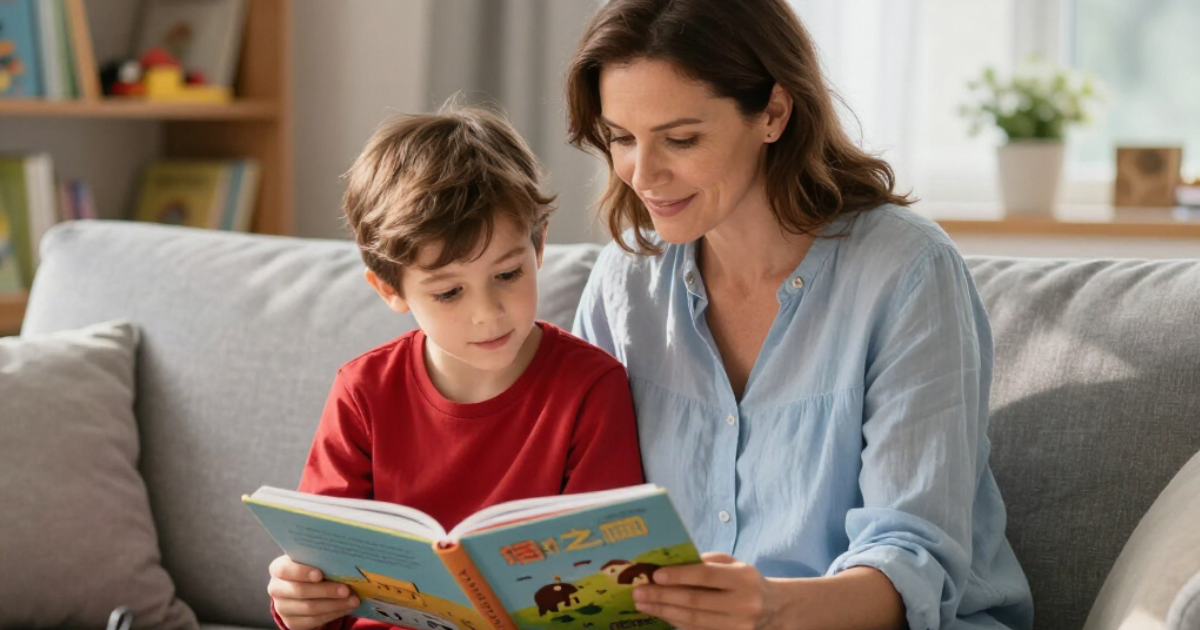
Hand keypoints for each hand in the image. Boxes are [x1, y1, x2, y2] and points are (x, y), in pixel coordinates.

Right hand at [267, 554, 358, 629]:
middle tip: (346, 590)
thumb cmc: (310, 568)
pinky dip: (333, 614)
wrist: (301, 588)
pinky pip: (313, 621)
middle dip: (326, 591)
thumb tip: (344, 559)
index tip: (320, 574)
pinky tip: (346, 608)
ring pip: (309, 608)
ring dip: (334, 605)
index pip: (284, 570)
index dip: (302, 572)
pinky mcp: (292, 622)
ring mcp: (282, 607)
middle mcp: (276, 589)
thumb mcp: (310, 560)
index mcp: (278, 569)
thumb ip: (320, 558)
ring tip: (353, 600)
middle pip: (300, 591)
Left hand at [632, 552, 783, 629]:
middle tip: (639, 592)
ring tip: (643, 604)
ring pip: (693, 620)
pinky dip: (675, 623)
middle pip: (696, 601)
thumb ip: (706, 562)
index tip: (655, 574)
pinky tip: (660, 614)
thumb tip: (670, 564)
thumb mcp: (733, 564)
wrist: (774, 609)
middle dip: (663, 596)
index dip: (680, 576)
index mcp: (744, 578)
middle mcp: (744, 604)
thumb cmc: (745, 581)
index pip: (707, 576)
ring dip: (664, 612)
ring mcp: (738, 626)